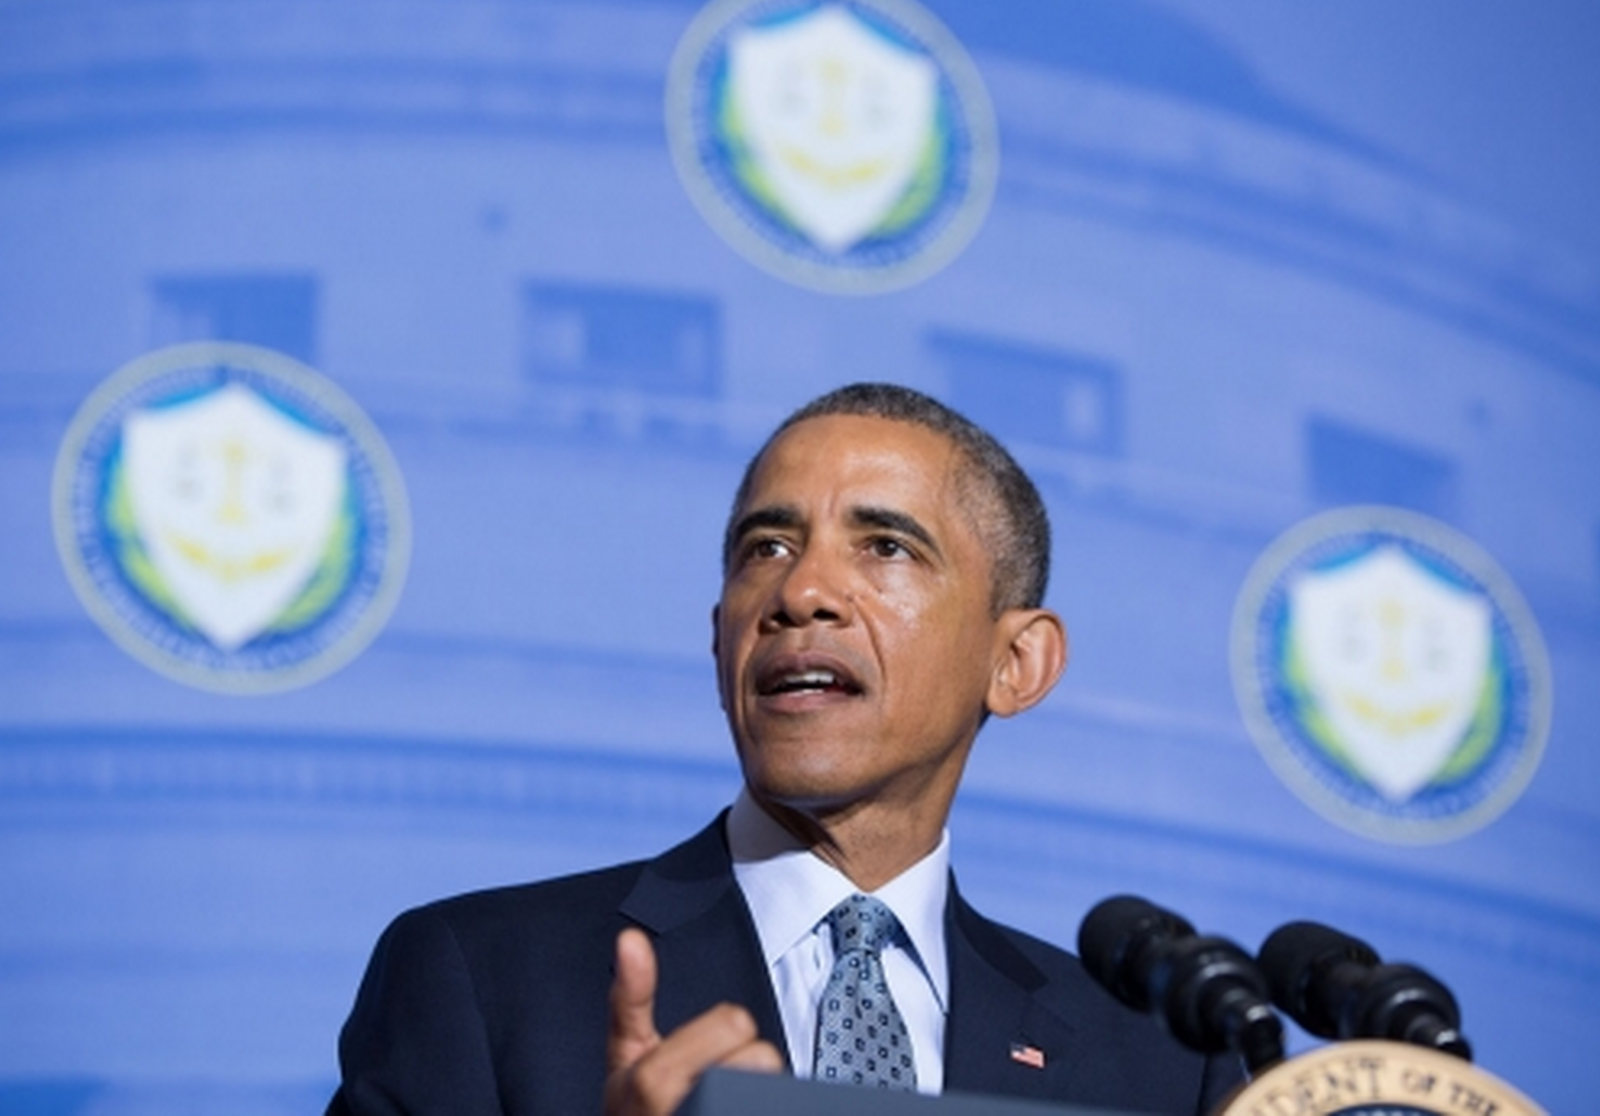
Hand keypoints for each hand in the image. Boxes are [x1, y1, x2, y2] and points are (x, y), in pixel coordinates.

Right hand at [604, 927, 783, 1115]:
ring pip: (771, 1087)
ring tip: (728, 1103)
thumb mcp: (624, 1056)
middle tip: (719, 1084)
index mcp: (651, 1080)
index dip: (725, 1035)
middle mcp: (678, 1108)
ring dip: (759, 1092)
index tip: (707, 1053)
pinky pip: (775, 1104)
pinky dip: (767, 1103)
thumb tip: (630, 939)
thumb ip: (631, 997)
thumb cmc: (633, 1111)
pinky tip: (739, 1108)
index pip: (733, 1024)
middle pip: (762, 1059)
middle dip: (746, 1066)